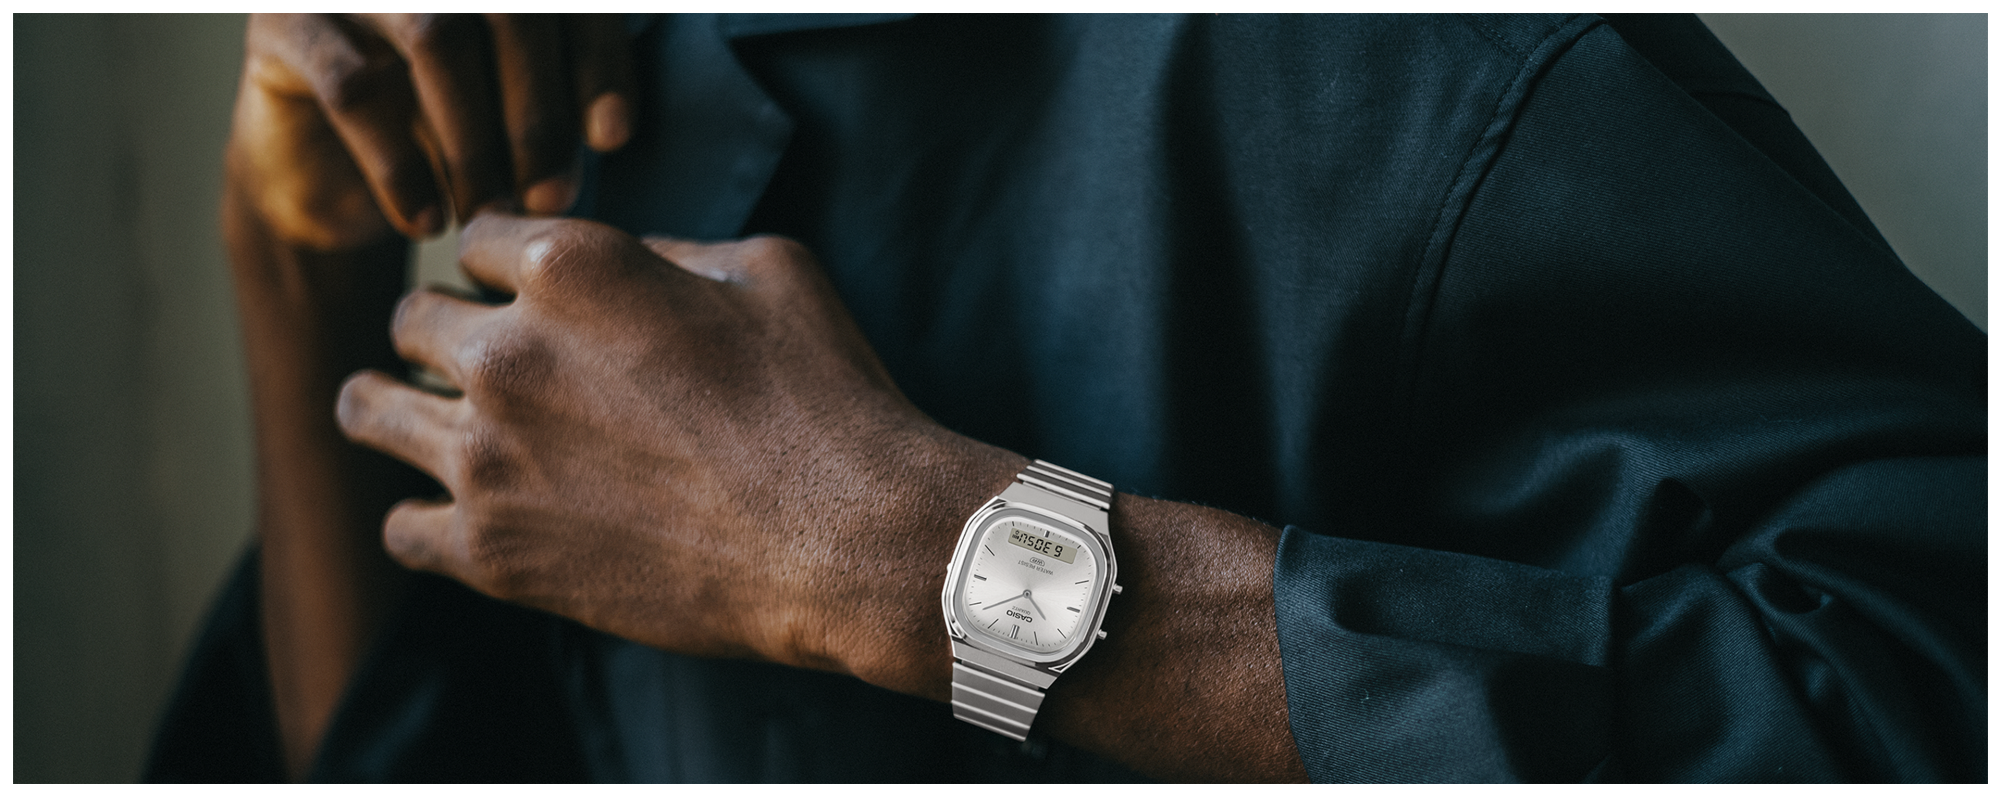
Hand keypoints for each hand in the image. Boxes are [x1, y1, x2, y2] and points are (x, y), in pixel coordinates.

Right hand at [230, 14, 634, 249]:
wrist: (335, 182)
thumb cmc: (449, 143)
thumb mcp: (518, 121)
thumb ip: (563, 103)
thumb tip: (610, 131)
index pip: (566, 1)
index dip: (598, 61)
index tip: (614, 139)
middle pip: (507, 10)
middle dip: (539, 111)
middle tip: (553, 198)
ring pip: (434, 37)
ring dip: (474, 140)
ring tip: (491, 214)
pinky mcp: (286, 24)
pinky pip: (354, 89)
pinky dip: (401, 165)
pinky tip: (427, 221)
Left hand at [334, 213, 1022, 691]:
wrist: (846, 541)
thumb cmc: (825, 398)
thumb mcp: (768, 272)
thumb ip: (667, 249)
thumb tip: (624, 261)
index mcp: (570, 267)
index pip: (478, 240)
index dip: (503, 264)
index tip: (518, 294)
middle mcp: (507, 351)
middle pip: (412, 318)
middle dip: (446, 331)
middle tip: (486, 365)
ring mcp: (488, 456)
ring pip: (369, 410)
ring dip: (395, 407)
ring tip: (420, 424)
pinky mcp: (492, 552)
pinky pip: (399, 528)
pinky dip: (423, 519)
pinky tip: (457, 517)